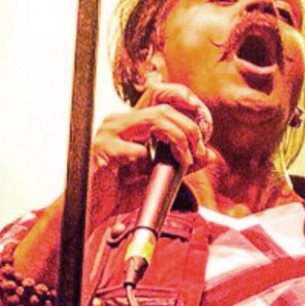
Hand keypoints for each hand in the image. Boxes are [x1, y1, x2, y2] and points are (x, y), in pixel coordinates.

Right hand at [87, 81, 211, 226]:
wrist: (94, 212)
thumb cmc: (120, 192)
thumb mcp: (157, 176)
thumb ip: (181, 164)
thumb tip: (209, 155)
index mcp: (130, 123)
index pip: (157, 93)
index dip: (180, 95)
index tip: (200, 111)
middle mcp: (118, 122)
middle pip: (163, 108)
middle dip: (188, 128)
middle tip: (198, 151)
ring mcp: (108, 133)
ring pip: (154, 120)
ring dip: (177, 139)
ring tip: (184, 160)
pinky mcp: (102, 149)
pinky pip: (136, 149)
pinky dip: (149, 162)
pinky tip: (148, 174)